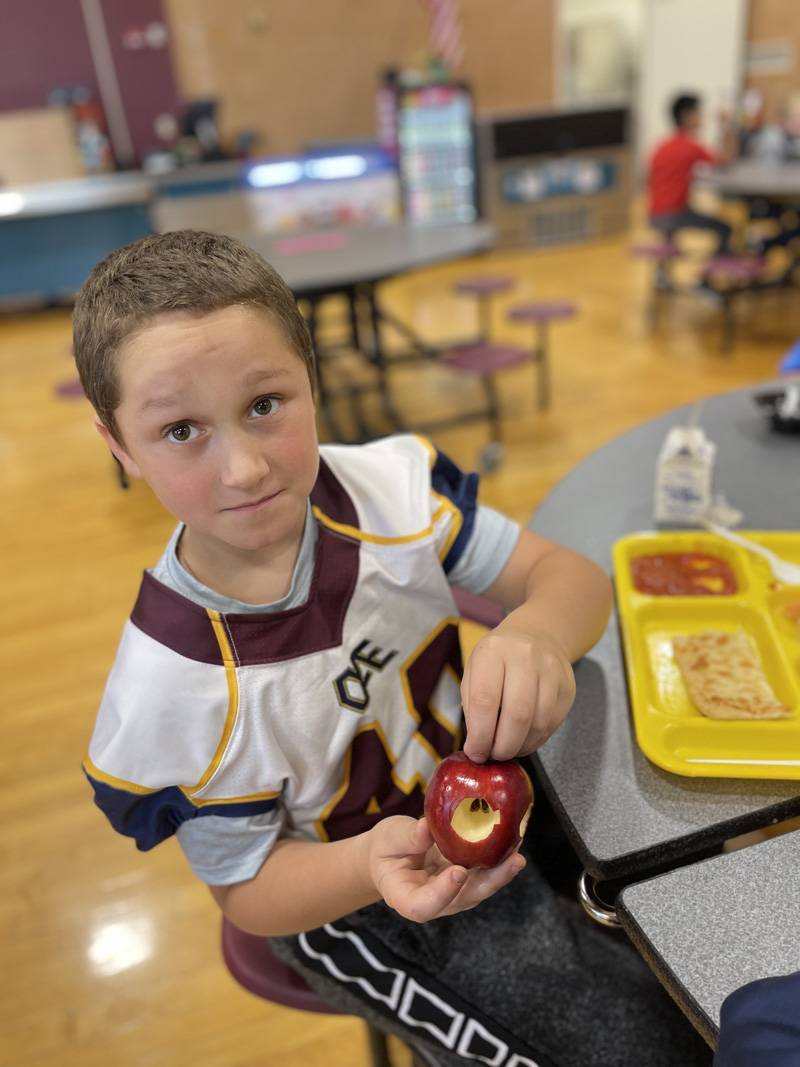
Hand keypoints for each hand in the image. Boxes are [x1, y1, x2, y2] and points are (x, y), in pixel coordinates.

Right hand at [365, 816, 524, 922]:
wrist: (390, 853)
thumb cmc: (386, 849)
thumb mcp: (389, 839)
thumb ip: (408, 837)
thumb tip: (428, 827)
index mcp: (406, 898)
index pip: (424, 906)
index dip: (442, 892)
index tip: (457, 871)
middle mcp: (435, 901)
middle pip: (463, 899)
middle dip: (490, 882)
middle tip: (512, 863)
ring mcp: (453, 893)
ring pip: (479, 888)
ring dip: (501, 872)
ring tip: (518, 853)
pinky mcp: (465, 879)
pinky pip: (483, 872)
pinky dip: (498, 860)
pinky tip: (512, 843)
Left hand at [461, 624, 575, 761]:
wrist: (537, 635)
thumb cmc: (498, 659)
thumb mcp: (474, 672)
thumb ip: (473, 707)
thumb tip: (478, 747)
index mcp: (493, 651)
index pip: (486, 700)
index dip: (480, 734)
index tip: (476, 752)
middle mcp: (525, 656)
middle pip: (517, 714)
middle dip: (503, 746)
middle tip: (493, 756)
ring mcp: (551, 670)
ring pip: (538, 723)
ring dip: (520, 746)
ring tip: (506, 749)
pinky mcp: (568, 686)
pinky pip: (552, 724)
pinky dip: (535, 740)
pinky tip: (523, 739)